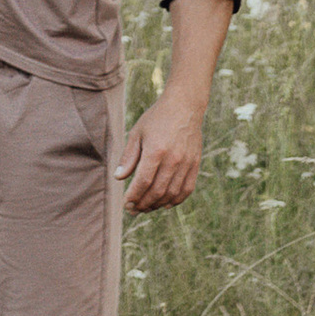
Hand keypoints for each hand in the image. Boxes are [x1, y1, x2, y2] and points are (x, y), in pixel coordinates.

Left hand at [118, 83, 205, 210]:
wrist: (184, 106)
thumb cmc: (156, 118)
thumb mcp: (137, 133)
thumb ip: (128, 157)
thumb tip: (118, 178)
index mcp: (156, 150)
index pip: (143, 182)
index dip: (134, 196)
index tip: (126, 203)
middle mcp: (173, 159)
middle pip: (157, 192)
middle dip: (143, 204)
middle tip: (133, 209)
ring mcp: (186, 163)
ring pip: (171, 194)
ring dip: (158, 205)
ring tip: (146, 207)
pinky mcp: (195, 165)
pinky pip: (186, 190)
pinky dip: (175, 201)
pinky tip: (165, 203)